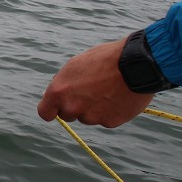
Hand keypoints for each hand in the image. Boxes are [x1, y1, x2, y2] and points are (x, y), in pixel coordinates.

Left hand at [37, 38, 154, 127]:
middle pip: (67, 115)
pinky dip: (110, 112)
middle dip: (75, 107)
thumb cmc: (104, 59)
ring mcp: (91, 117)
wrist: (136, 64)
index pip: (44, 112)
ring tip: (107, 90)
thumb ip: (65, 84)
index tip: (56, 109)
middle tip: (89, 92)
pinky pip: (106, 120)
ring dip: (93, 109)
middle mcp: (72, 107)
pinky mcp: (110, 122)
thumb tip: (62, 94)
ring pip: (88, 117)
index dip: (51, 110)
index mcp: (58, 92)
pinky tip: (118, 97)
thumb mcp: (75, 66)